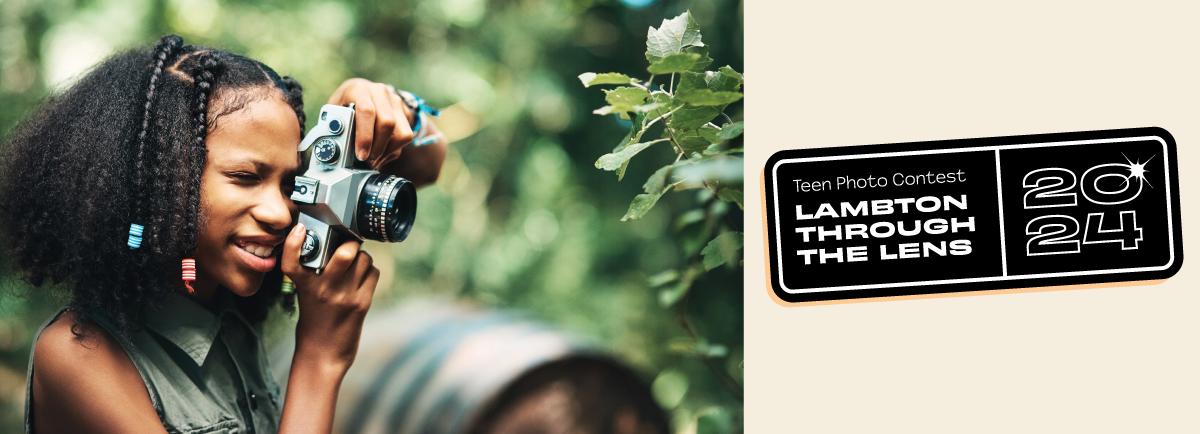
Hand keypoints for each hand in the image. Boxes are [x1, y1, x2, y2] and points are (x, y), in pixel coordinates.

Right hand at [280, 222, 378, 370]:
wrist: (323, 352)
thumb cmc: (314, 319)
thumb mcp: (306, 294)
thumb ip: (316, 272)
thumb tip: (338, 245)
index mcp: (304, 287)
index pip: (292, 262)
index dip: (293, 243)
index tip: (299, 229)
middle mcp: (324, 290)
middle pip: (345, 253)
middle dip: (350, 243)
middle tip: (348, 244)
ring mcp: (345, 297)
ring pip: (364, 260)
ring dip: (362, 257)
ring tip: (356, 264)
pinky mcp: (362, 304)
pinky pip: (373, 273)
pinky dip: (370, 271)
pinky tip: (362, 278)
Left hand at [327, 78, 414, 169]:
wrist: (362, 93)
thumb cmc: (345, 104)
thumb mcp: (334, 111)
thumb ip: (336, 126)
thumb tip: (338, 146)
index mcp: (359, 90)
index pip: (367, 111)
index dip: (365, 137)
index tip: (361, 155)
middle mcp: (380, 92)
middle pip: (388, 123)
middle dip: (378, 148)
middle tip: (367, 160)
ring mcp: (395, 101)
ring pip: (402, 133)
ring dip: (388, 151)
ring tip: (374, 159)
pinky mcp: (405, 111)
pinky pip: (406, 136)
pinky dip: (393, 150)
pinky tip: (382, 152)